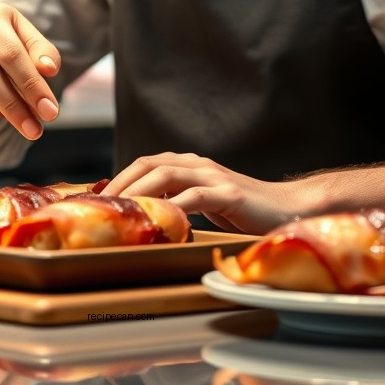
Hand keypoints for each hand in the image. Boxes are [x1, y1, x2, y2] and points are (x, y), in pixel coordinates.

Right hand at [0, 3, 59, 140]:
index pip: (17, 52)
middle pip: (0, 66)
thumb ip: (42, 52)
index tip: (51, 111)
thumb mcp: (26, 42)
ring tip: (27, 127)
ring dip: (7, 108)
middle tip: (38, 127)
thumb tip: (49, 68)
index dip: (35, 84)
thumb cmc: (6, 45)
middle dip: (23, 100)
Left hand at [102, 152, 306, 234]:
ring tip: (121, 210)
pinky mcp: (230, 193)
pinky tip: (162, 221)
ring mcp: (214, 176)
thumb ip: (178, 203)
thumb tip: (142, 220)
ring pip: (167, 174)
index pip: (144, 164)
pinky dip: (175, 207)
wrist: (287, 209)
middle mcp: (198, 164)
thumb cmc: (243, 212)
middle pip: (148, 164)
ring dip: (140, 192)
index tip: (97, 199)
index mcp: (188, 165)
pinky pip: (196, 197)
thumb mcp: (203, 206)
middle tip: (101, 206)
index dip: (119, 178)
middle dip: (122, 183)